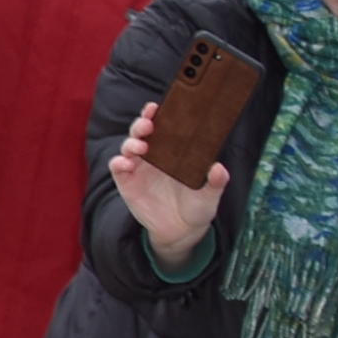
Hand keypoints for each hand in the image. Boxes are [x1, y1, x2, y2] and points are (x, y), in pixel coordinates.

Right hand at [109, 102, 227, 261]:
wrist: (182, 231)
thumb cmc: (197, 206)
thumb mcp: (210, 195)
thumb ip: (216, 182)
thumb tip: (219, 168)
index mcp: (173, 152)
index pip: (163, 127)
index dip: (158, 114)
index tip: (158, 107)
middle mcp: (154, 156)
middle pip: (142, 132)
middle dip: (142, 124)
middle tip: (149, 125)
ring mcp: (138, 168)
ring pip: (128, 146)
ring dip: (131, 143)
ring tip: (141, 147)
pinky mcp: (127, 183)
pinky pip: (117, 167)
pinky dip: (119, 163)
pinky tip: (127, 164)